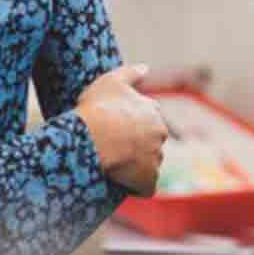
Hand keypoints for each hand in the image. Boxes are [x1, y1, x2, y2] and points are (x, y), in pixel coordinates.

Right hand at [75, 64, 168, 196]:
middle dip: (138, 146)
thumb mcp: (111, 81)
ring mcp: (156, 156)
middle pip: (151, 142)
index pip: (149, 118)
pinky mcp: (150, 178)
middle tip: (114, 150)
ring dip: (137, 167)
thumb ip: (130, 73)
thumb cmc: (98, 108)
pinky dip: (138, 187)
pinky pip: (147, 186)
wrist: (93, 138)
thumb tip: (146, 67)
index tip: (117, 129)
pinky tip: (123, 185)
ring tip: (115, 167)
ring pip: (150, 164)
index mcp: (153, 110)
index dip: (133, 125)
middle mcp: (160, 132)